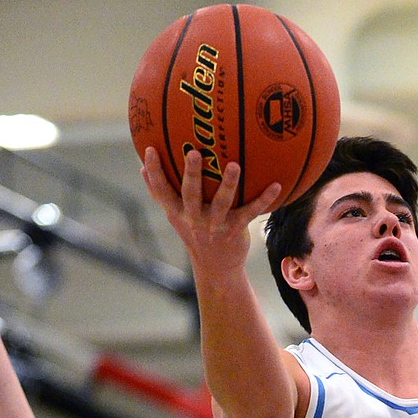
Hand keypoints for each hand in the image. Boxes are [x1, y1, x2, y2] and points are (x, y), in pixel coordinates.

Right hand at [141, 147, 279, 279]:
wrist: (216, 267)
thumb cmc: (194, 233)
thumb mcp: (174, 216)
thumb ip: (159, 193)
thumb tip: (141, 167)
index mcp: (178, 212)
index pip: (161, 191)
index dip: (154, 172)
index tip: (150, 149)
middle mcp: (195, 218)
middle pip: (190, 194)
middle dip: (191, 174)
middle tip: (193, 152)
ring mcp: (216, 225)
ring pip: (222, 202)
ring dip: (229, 184)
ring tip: (234, 165)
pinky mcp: (236, 230)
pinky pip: (250, 212)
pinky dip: (264, 199)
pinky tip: (277, 186)